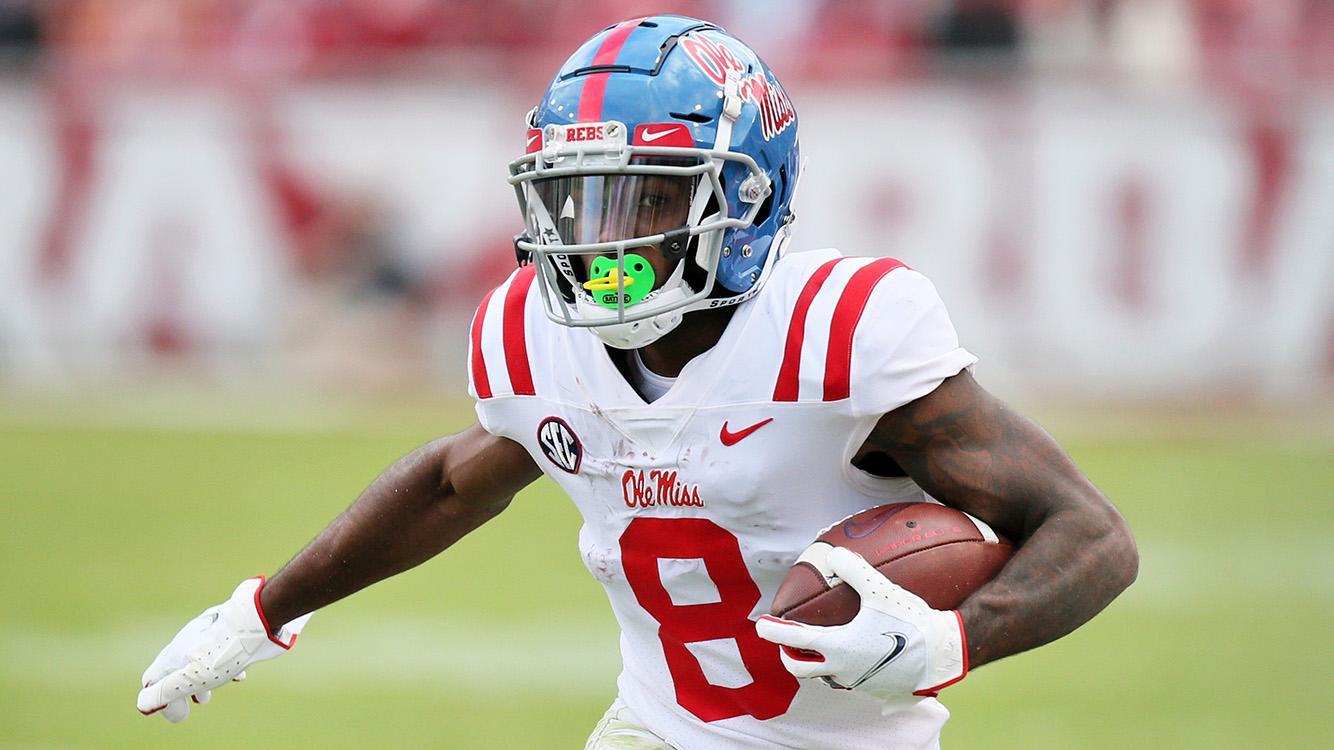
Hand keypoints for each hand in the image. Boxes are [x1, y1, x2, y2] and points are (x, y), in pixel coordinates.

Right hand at [136, 576, 310, 722]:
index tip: (172, 708)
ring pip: (199, 659)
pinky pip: (220, 651)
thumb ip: (167, 691)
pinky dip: (223, 666)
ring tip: (210, 695)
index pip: (153, 677)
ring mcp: (207, 635)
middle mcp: (186, 642)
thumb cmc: (223, 652)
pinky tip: (239, 675)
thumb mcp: (192, 678)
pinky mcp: (227, 631)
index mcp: (174, 654)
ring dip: (203, 679)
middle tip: (196, 702)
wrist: (255, 622)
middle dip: (182, 689)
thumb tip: (142, 704)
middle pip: (176, 669)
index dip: (157, 696)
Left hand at [756, 547, 966, 702]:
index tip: (760, 626)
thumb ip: (855, 570)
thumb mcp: (881, 590)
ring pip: (826, 676)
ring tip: (820, 648)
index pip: (795, 639)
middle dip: (788, 656)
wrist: (943, 655)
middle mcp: (843, 670)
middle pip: (801, 669)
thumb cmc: (911, 622)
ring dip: (817, 663)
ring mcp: (859, 683)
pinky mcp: (875, 690)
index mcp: (839, 647)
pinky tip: (856, 653)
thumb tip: (834, 554)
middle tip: (785, 643)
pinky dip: (843, 667)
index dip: (774, 631)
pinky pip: (850, 679)